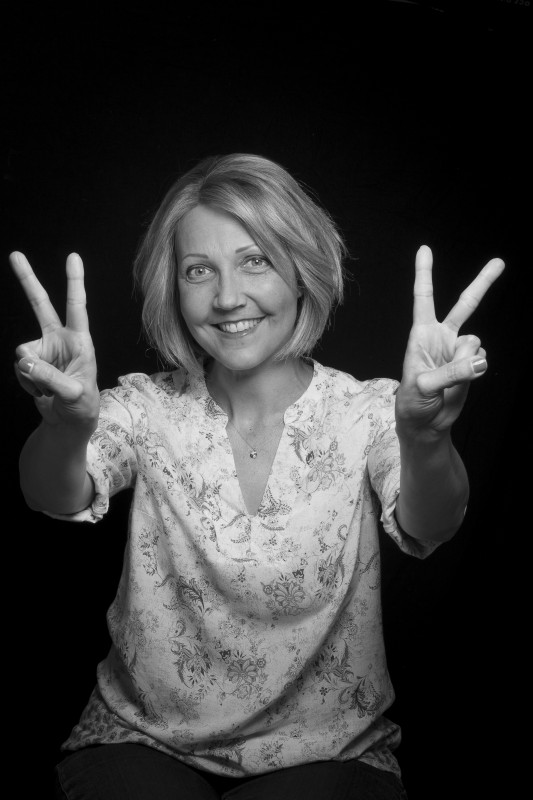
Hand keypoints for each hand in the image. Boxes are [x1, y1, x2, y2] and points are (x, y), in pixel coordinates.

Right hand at [10, 251, 99, 429]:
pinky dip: (27, 382)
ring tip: (49, 388)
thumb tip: (23, 360)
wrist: (69, 422)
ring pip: (23, 353)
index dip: (74, 282)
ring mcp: (43, 350)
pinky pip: (19, 368)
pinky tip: (41, 389)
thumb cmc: (81, 405)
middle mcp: (60, 340)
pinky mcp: (31, 362)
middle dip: (27, 280)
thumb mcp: (72, 393)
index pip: (77, 307)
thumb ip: (49, 376)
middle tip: (15, 254)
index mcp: (80, 341)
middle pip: (40, 305)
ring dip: (32, 375)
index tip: (73, 257)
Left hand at [395, 245, 504, 435]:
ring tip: (449, 379)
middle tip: (500, 262)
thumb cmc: (412, 402)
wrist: (425, 423)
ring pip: (475, 344)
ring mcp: (458, 351)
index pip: (424, 298)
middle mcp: (442, 337)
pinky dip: (474, 372)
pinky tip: (461, 382)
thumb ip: (450, 372)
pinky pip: (481, 361)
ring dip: (466, 361)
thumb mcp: (422, 386)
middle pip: (465, 305)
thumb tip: (479, 361)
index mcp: (421, 335)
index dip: (424, 274)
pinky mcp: (471, 366)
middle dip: (483, 283)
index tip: (425, 249)